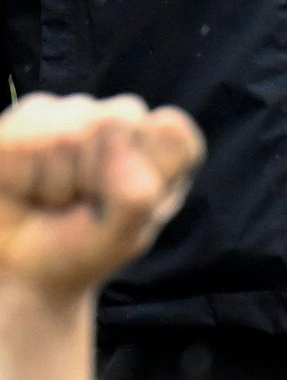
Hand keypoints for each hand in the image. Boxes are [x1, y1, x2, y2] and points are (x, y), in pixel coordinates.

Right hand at [0, 93, 202, 306]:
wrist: (25, 266)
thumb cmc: (83, 248)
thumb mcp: (124, 236)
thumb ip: (136, 194)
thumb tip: (114, 136)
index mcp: (166, 146)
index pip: (172, 133)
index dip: (147, 173)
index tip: (130, 204)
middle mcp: (124, 121)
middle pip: (115, 124)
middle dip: (96, 179)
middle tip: (84, 205)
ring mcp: (75, 112)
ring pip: (65, 135)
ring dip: (56, 182)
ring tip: (56, 197)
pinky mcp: (28, 115)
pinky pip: (22, 142)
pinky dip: (20, 175)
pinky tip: (25, 184)